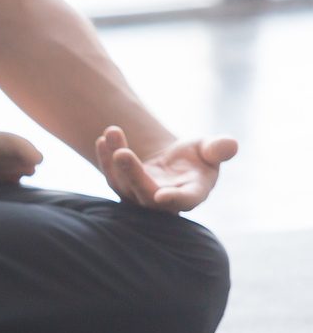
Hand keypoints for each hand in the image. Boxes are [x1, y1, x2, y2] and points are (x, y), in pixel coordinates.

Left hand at [95, 126, 237, 212]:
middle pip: (145, 193)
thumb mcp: (210, 148)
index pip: (183, 201)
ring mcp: (140, 197)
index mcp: (191, 194)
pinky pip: (111, 176)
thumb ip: (218, 149)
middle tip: (122, 152)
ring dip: (114, 159)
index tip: (161, 195)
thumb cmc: (198, 155)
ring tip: (112, 131)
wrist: (175, 160)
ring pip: (123, 183)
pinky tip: (103, 139)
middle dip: (132, 173)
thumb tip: (230, 145)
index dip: (174, 199)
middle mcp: (164, 201)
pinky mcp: (124, 189)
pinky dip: (105, 158)